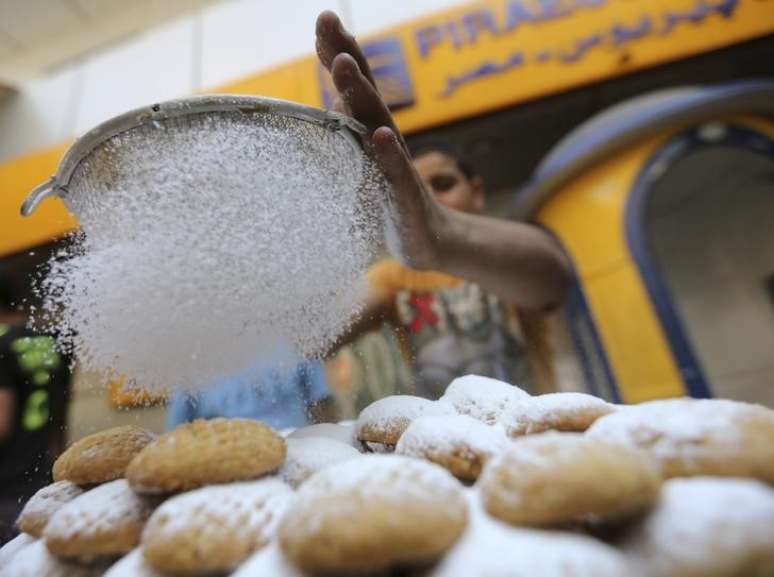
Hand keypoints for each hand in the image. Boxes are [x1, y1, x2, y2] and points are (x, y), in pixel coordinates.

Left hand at [315, 11, 447, 269]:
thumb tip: (331, 100)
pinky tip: (380, 136)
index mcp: (370, 132)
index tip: (324, 20)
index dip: (339, 53)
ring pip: (377, 124)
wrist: (430, 241)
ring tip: (345, 65)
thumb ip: (348, 134)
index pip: (355, 86)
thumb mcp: (362, 166)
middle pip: (365, 93)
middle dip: (347, 57)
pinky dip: (388, 154)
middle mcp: (385, 141)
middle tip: (329, 23)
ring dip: (361, 94)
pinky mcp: (404, 196)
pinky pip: (396, 173)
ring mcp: (396, 167)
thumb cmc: (389, 201)